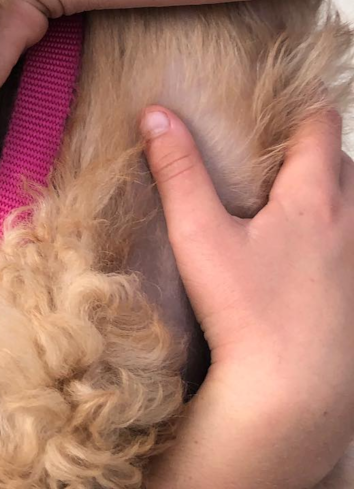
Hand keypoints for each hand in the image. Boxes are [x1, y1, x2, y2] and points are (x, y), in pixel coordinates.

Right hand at [142, 105, 353, 484]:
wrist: (294, 395)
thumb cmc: (246, 313)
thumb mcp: (199, 235)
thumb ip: (178, 171)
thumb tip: (155, 114)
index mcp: (315, 200)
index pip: (320, 127)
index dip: (302, 103)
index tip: (278, 94)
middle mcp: (351, 224)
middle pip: (343, 162)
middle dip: (313, 146)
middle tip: (272, 143)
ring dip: (330, 188)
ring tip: (289, 192)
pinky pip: (353, 242)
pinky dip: (336, 228)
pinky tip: (303, 250)